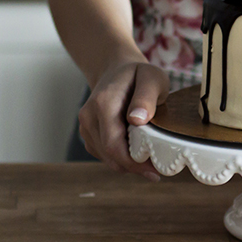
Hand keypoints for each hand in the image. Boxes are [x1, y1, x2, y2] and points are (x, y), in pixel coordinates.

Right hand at [78, 60, 169, 179]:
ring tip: (149, 160)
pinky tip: (136, 152)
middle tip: (156, 171)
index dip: (133, 163)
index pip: (113, 145)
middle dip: (133, 167)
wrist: (117, 70)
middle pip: (109, 155)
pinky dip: (120, 158)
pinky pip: (104, 154)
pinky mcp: (89, 133)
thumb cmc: (139, 74)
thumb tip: (137, 119)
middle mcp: (89, 116)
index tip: (154, 171)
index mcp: (103, 104)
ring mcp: (86, 126)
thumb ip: (146, 97)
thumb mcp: (152, 78)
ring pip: (106, 157)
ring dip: (127, 164)